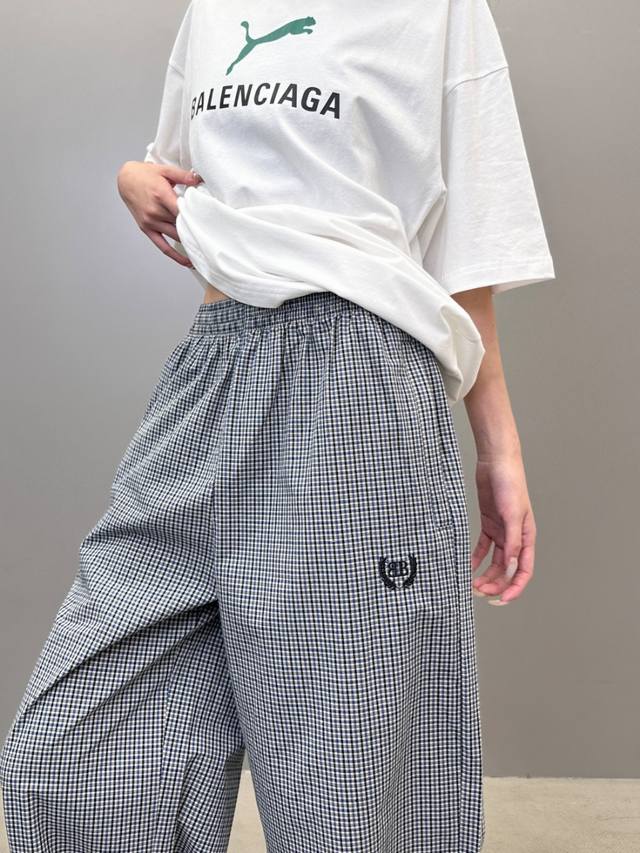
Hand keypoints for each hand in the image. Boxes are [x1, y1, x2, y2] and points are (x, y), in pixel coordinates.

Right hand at [117, 161, 202, 266]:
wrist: (125, 180)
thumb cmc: (145, 175)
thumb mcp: (165, 170)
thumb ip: (183, 175)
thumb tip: (198, 178)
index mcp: (162, 196)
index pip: (183, 211)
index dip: (197, 217)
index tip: (210, 223)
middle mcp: (155, 211)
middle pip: (181, 225)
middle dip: (196, 230)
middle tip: (214, 236)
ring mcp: (151, 222)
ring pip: (175, 237)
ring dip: (189, 242)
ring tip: (206, 248)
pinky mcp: (147, 229)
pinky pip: (163, 247)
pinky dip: (176, 256)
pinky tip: (188, 262)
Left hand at [471, 450, 535, 604]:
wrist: (496, 462)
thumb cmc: (510, 484)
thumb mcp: (512, 514)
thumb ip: (513, 541)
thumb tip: (510, 567)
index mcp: (527, 537)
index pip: (523, 570)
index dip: (514, 588)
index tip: (501, 601)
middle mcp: (515, 537)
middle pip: (507, 569)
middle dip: (495, 584)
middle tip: (478, 593)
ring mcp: (501, 531)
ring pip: (494, 561)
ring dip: (485, 575)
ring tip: (471, 584)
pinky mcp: (488, 523)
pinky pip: (482, 547)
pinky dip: (476, 559)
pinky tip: (467, 567)